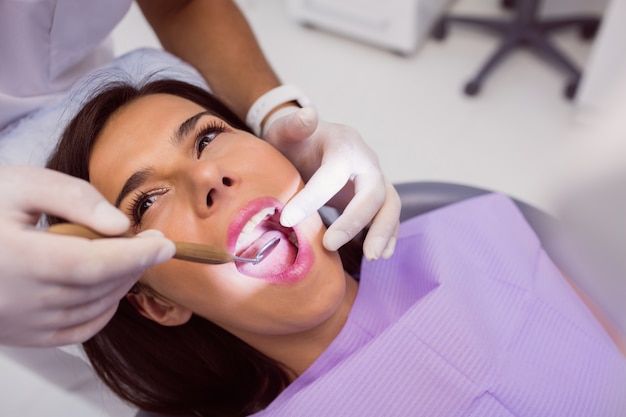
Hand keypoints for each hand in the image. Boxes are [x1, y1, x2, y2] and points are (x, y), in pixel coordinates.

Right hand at [0, 166, 174, 346]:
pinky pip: (78, 331)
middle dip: (136, 264)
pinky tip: (109, 287)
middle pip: (99, 286)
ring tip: (130, 256)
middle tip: (152, 242)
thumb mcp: (20, 184)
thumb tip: (119, 225)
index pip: (93, 264)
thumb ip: (73, 197)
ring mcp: (19, 322)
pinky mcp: (21, 334)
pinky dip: (104, 310)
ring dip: (123, 283)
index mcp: (15, 257)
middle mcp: (17, 298)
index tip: (166, 244)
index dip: (136, 255)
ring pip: (94, 308)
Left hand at [264, 107, 400, 259]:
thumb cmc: (296, 141)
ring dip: (383, 232)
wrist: (309, 145)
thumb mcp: (286, 130)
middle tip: (331, 244)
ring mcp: (375, 181)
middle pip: (373, 192)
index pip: (333, 173)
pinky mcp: (375, 199)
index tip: (287, 219)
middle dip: (356, 221)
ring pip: (390, 206)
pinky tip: (380, 255)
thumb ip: (294, 124)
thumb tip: (308, 114)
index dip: (312, 197)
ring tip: (371, 258)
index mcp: (344, 146)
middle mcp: (366, 163)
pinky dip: (388, 236)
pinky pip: (389, 217)